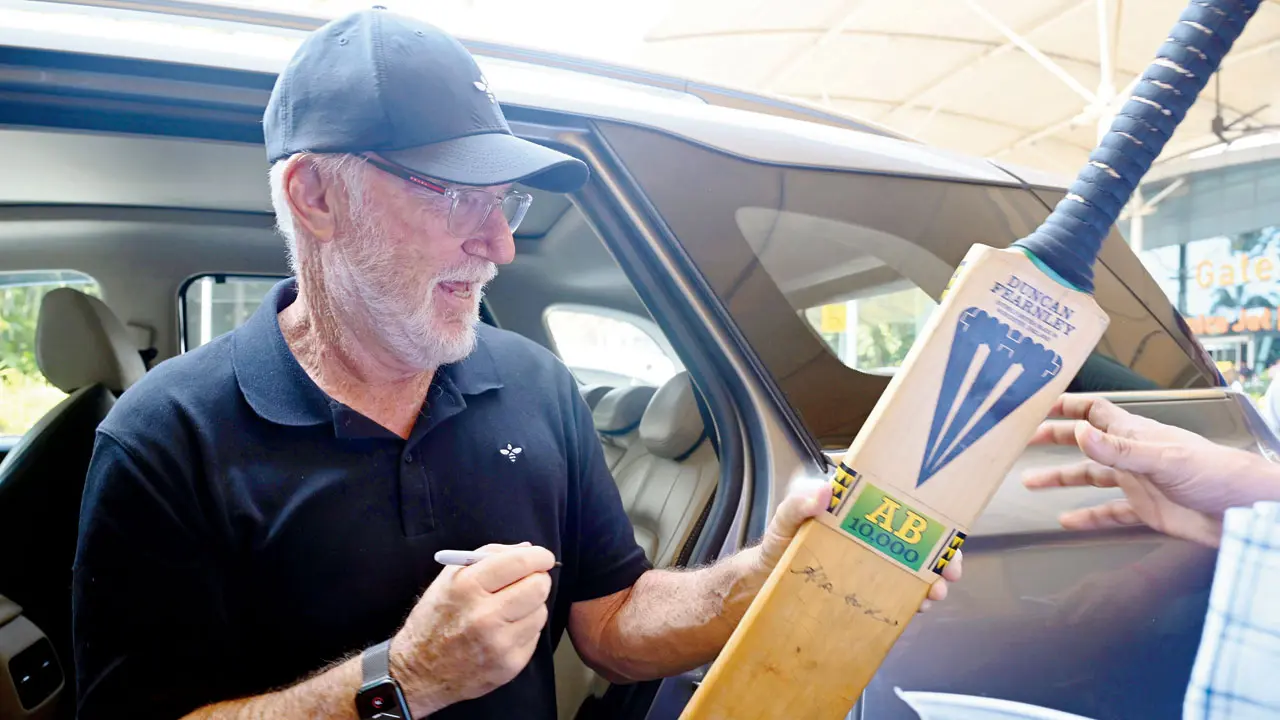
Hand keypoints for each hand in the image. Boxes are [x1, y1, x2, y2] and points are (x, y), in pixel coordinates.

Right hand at [390, 542, 554, 714]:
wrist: (418, 672)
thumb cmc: (434, 620)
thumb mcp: (449, 579)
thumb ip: (487, 557)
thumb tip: (526, 549)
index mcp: (467, 587)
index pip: (520, 562)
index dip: (539, 556)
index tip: (542, 557)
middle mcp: (485, 616)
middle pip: (538, 587)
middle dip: (538, 580)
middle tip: (530, 581)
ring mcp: (499, 643)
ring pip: (540, 612)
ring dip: (531, 607)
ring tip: (509, 610)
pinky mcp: (509, 665)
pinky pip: (534, 636)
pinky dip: (525, 630)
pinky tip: (505, 631)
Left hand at [755, 478, 961, 609]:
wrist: (765, 584)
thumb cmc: (778, 544)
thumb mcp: (784, 520)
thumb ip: (796, 504)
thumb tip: (822, 492)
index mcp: (858, 506)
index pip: (901, 499)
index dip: (928, 508)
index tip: (944, 524)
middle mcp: (873, 531)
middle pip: (919, 535)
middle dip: (942, 551)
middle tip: (950, 569)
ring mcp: (874, 559)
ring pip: (915, 564)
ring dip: (933, 577)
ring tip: (935, 593)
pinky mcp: (870, 586)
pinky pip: (900, 590)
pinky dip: (914, 597)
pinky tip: (918, 607)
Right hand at [1024, 394, 1279, 546]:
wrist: (1245, 513)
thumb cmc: (1214, 473)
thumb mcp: (1162, 457)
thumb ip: (1118, 448)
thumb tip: (1078, 432)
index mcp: (1135, 434)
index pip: (1095, 411)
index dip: (1067, 405)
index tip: (1038, 404)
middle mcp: (1132, 455)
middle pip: (1086, 442)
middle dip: (1055, 438)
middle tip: (1024, 440)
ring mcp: (1138, 483)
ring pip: (1091, 477)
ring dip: (1061, 479)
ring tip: (1031, 482)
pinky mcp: (1146, 511)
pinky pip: (1108, 513)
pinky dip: (1087, 517)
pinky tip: (1068, 521)